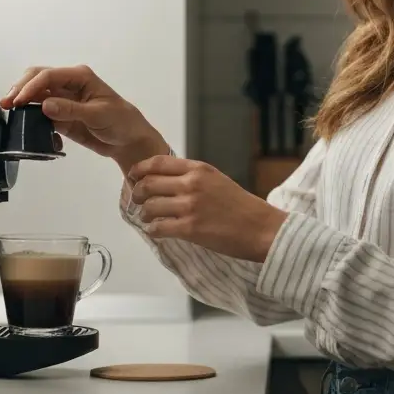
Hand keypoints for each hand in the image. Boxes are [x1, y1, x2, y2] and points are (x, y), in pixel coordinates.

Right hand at [1, 65, 168, 169]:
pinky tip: (27, 127)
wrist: (128, 141)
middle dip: (20, 89)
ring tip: (10, 114)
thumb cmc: (120, 121)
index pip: (49, 76)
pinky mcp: (60, 115)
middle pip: (37, 79)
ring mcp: (63, 99)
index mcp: (79, 77)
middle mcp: (68, 84)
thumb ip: (71, 110)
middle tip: (6, 105)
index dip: (31, 87)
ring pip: (35, 95)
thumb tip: (44, 105)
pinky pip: (40, 113)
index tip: (18, 101)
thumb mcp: (98, 115)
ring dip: (22, 102)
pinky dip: (31, 117)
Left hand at [126, 155, 287, 262]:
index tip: (133, 176)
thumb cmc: (240, 206)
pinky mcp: (190, 229)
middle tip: (139, 201)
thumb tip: (164, 180)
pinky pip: (159, 228)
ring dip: (145, 214)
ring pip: (150, 207)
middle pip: (149, 184)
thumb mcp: (216, 180)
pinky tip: (157, 231)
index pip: (158, 162)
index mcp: (199, 169)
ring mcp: (190, 206)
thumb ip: (192, 177)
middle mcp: (192, 184)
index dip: (140, 169)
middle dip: (138, 193)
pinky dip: (153, 230)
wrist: (261, 228)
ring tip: (149, 218)